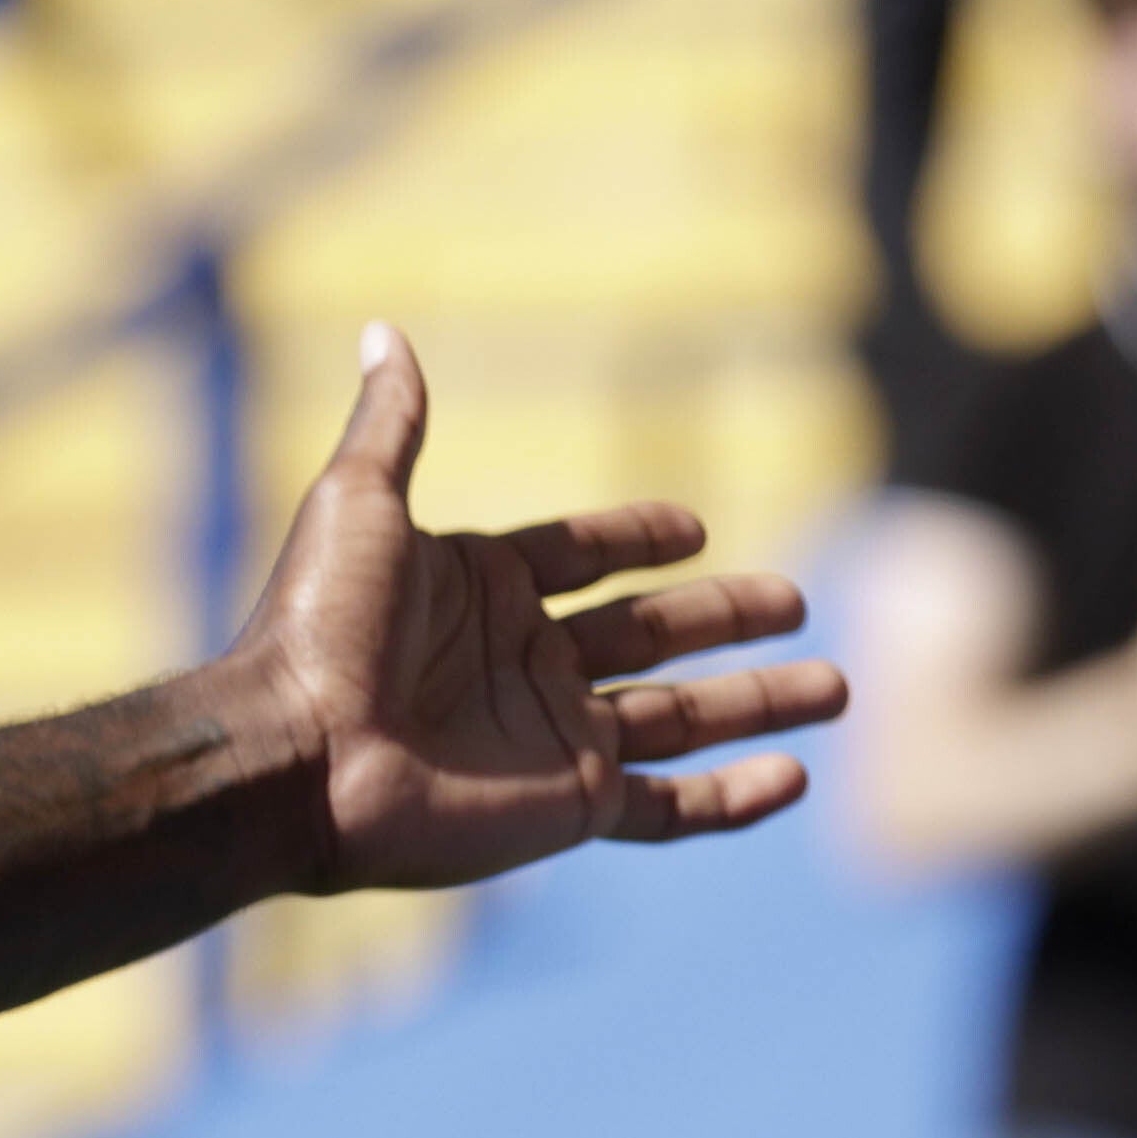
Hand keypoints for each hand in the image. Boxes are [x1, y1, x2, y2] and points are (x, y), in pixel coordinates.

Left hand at [249, 328, 842, 891]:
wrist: (298, 753)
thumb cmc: (320, 627)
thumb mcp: (357, 502)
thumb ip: (392, 423)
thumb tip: (385, 331)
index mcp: (484, 589)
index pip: (585, 556)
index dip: (639, 539)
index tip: (695, 529)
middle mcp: (526, 662)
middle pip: (654, 634)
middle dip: (727, 617)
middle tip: (800, 601)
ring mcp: (553, 736)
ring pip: (684, 718)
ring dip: (760, 701)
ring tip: (839, 686)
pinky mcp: (569, 805)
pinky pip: (669, 806)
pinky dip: (733, 798)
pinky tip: (794, 780)